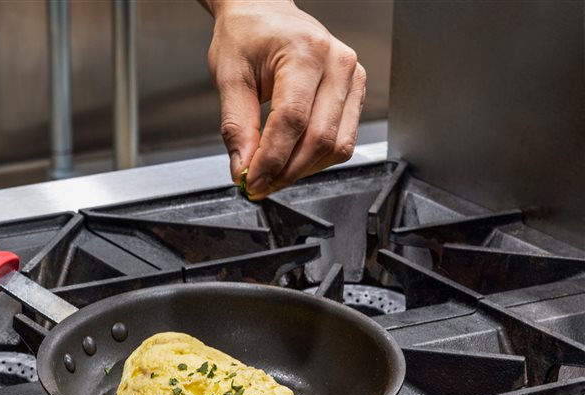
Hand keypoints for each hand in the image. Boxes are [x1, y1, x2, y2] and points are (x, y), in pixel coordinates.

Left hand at [206, 0, 365, 197]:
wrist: (264, 13)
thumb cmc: (247, 36)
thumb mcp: (229, 77)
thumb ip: (236, 126)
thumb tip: (243, 168)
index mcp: (305, 52)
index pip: (292, 120)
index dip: (271, 159)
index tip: (250, 181)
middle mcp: (338, 63)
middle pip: (320, 138)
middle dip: (286, 171)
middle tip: (257, 186)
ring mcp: (352, 77)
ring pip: (337, 145)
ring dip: (302, 170)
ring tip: (271, 175)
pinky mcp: (355, 91)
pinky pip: (343, 138)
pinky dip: (316, 158)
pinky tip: (290, 160)